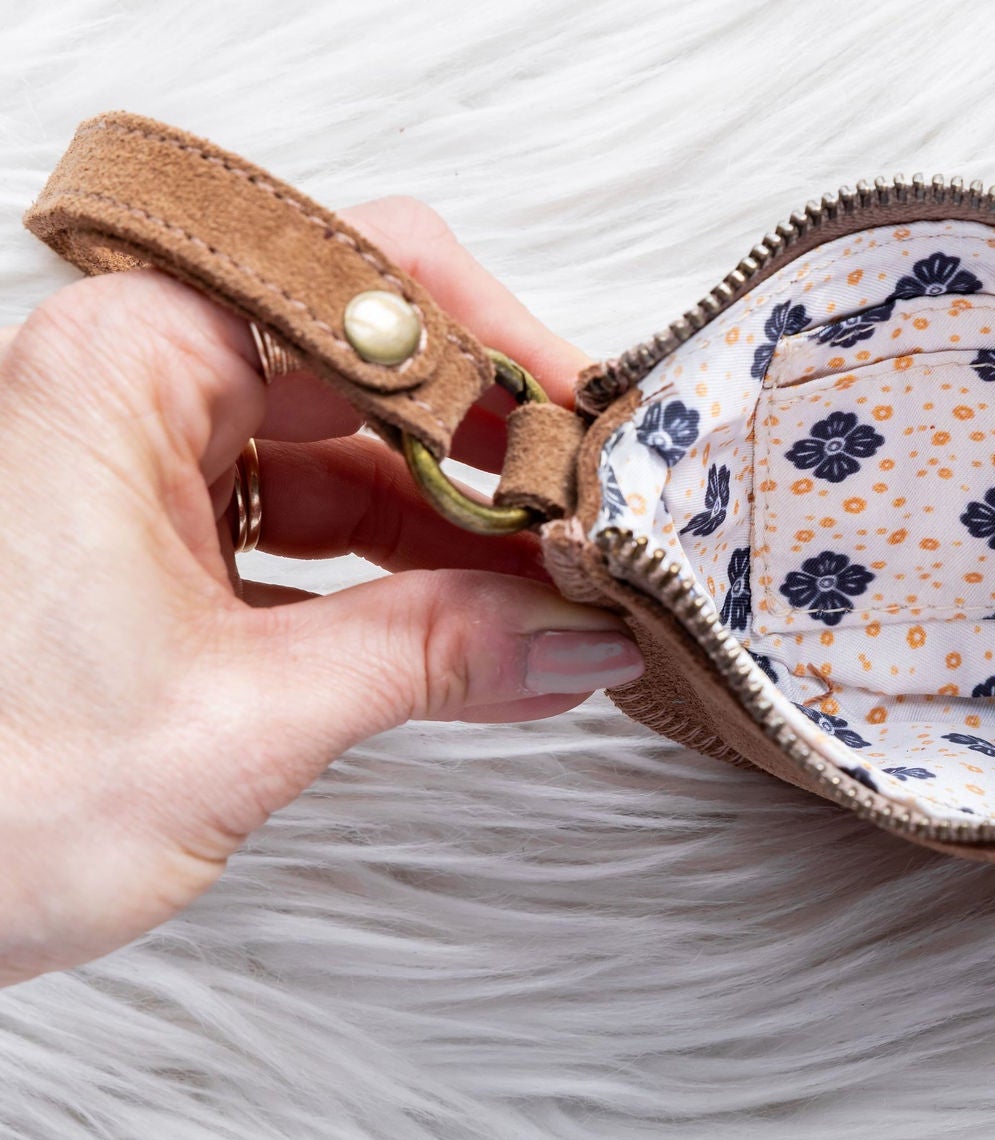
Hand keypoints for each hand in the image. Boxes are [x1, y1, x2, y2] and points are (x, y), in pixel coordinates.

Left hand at [0, 198, 640, 986]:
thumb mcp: (241, 718)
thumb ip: (434, 659)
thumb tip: (576, 634)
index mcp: (122, 370)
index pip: (369, 292)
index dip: (504, 357)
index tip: (595, 440)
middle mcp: (124, 396)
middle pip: (368, 376)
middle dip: (494, 461)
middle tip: (596, 530)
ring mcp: (134, 479)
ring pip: (344, 465)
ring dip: (456, 540)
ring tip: (558, 603)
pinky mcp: (145, 557)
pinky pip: (302, 541)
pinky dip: (392, 590)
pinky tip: (480, 644)